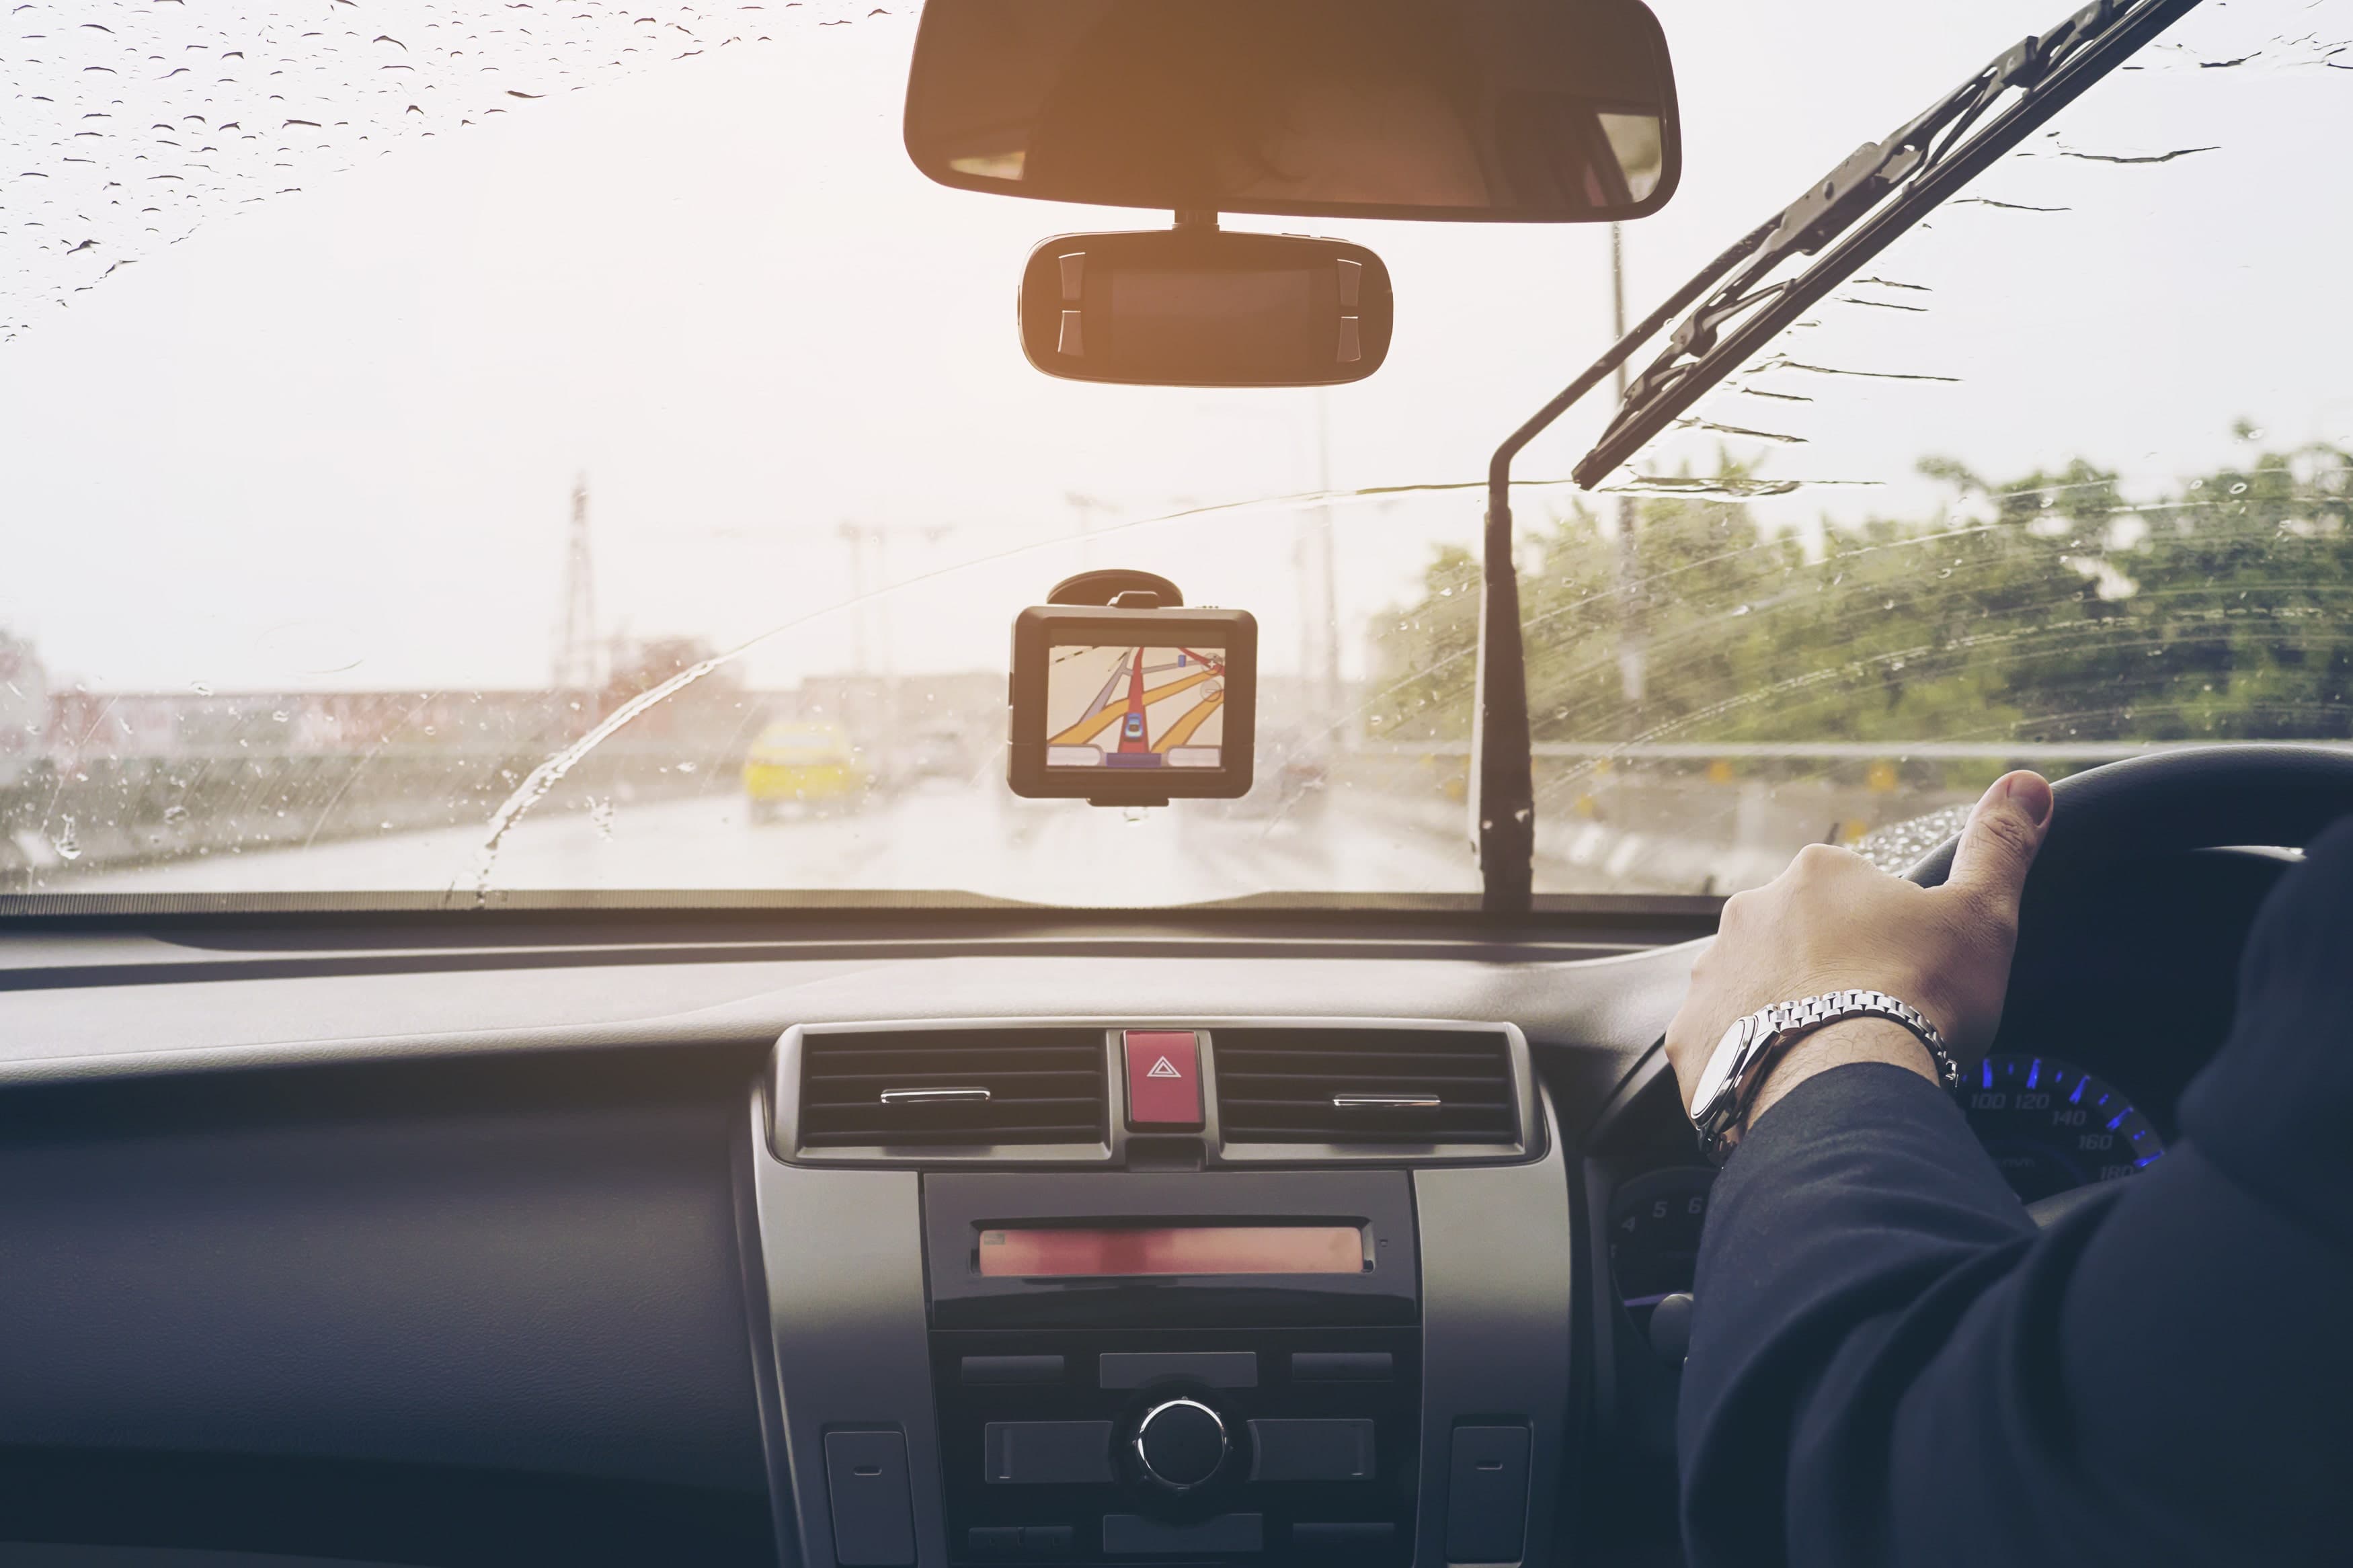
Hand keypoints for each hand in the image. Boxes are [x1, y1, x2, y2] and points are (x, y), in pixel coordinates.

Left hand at [1664, 770, 2056, 1127]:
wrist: (1846, 1085)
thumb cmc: (1919, 996)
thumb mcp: (1980, 916)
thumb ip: (1999, 847)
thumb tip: (2025, 782)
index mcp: (1814, 875)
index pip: (1853, 896)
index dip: (1887, 939)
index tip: (1908, 976)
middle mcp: (1747, 913)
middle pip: (1799, 941)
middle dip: (1830, 973)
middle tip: (1872, 1019)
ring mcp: (1711, 975)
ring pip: (1757, 989)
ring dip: (1786, 1013)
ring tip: (1832, 1056)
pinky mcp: (1691, 1037)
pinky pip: (1722, 1044)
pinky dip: (1749, 1061)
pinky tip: (1788, 1082)